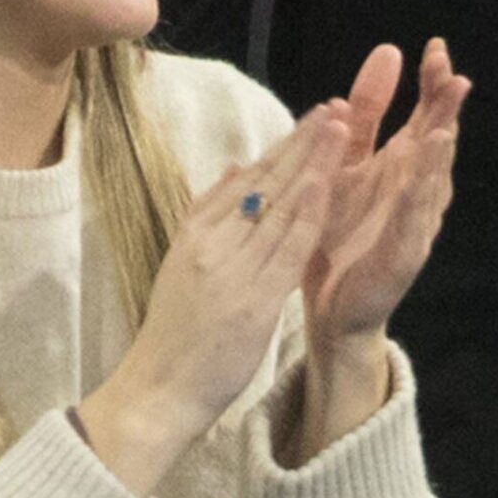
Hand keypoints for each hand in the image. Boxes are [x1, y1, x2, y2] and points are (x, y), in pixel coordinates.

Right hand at [80, 102, 348, 493]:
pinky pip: (287, 249)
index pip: (242, 182)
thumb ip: (208, 220)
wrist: (157, 389)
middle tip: (335, 107)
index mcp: (192, 238)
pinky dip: (308, 214)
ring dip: (313, 165)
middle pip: (263, 184)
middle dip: (302, 143)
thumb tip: (234, 171)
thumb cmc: (171, 339)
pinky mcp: (252, 299)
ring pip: (279, 207)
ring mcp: (231, 270)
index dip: (279, 149)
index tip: (310, 120)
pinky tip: (327, 184)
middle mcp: (211, 245)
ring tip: (340, 128)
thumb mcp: (181, 269)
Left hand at [307, 39, 469, 352]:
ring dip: (437, 156)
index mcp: (399, 168)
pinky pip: (411, 224)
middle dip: (444, 111)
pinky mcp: (402, 255)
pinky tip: (421, 182)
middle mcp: (414, 191)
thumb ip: (361, 118)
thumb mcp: (345, 165)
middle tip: (453, 73)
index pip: (422, 116)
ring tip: (441, 125)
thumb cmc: (342, 233)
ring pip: (430, 183)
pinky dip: (417, 201)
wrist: (332, 305)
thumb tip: (380, 61)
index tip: (434, 46)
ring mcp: (414, 224)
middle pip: (436, 142)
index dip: (431, 85)